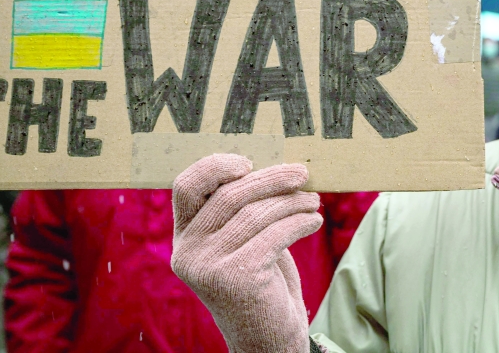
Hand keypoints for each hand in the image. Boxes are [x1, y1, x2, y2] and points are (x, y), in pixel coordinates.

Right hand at [171, 155, 322, 352]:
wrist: (268, 337)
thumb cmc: (260, 279)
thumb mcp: (242, 241)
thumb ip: (240, 209)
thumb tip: (274, 167)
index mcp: (184, 236)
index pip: (186, 186)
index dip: (215, 166)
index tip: (249, 162)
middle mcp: (188, 251)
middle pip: (229, 195)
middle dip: (271, 179)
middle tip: (302, 174)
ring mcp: (207, 266)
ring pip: (256, 214)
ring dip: (292, 202)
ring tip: (313, 201)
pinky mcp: (234, 278)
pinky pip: (274, 234)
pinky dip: (299, 222)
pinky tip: (314, 221)